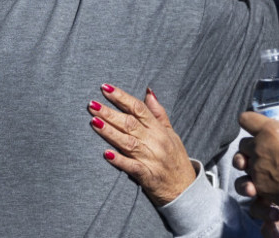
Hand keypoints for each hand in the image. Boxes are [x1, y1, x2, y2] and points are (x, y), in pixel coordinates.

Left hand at [88, 84, 195, 205]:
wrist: (186, 190)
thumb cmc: (176, 159)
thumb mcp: (171, 133)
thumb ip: (158, 112)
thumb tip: (148, 91)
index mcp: (159, 129)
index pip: (138, 108)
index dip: (121, 97)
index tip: (105, 88)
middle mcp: (155, 141)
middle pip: (129, 123)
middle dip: (109, 112)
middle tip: (92, 104)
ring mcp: (150, 158)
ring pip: (127, 142)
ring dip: (109, 132)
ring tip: (94, 121)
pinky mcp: (146, 175)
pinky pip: (131, 166)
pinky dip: (119, 160)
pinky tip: (106, 154)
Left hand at [232, 112, 278, 205]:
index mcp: (270, 131)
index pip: (246, 119)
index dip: (250, 120)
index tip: (255, 124)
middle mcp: (259, 148)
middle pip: (243, 143)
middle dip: (251, 146)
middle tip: (264, 149)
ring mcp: (257, 168)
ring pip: (241, 163)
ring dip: (247, 164)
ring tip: (257, 167)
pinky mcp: (260, 187)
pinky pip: (246, 184)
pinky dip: (251, 185)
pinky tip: (258, 186)